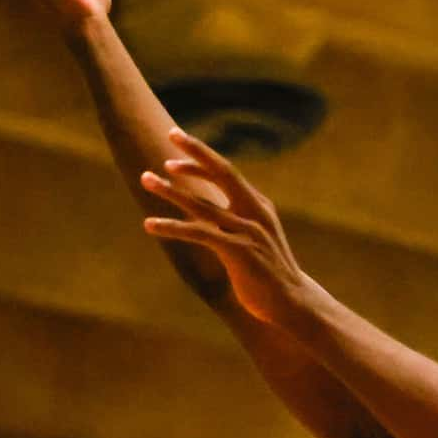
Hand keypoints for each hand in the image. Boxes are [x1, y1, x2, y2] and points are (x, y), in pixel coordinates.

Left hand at [141, 131, 316, 325]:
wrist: (293, 304)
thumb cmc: (269, 275)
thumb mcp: (255, 240)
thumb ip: (235, 222)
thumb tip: (210, 213)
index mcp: (258, 206)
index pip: (227, 172)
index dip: (202, 155)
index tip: (177, 140)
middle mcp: (255, 213)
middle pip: (222, 172)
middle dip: (194, 153)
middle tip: (168, 134)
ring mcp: (247, 231)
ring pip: (202, 204)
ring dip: (171, 191)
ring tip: (145, 179)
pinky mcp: (239, 252)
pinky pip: (199, 234)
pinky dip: (172, 228)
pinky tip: (149, 224)